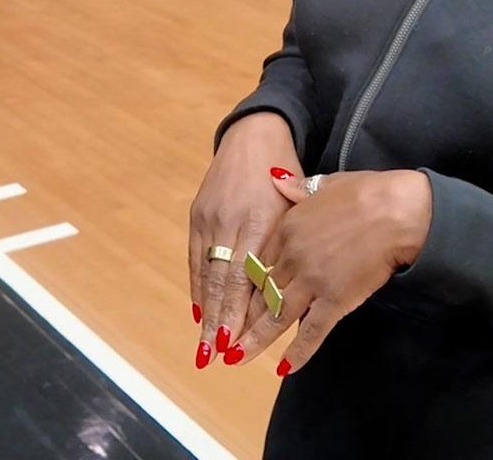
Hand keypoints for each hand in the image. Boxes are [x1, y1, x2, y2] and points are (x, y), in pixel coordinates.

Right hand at [187, 112, 300, 368]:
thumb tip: (296, 296)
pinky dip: (198, 286)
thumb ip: (292, 250)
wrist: (254, 135)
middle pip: (222, 281)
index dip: (240, 311)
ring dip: (206, 311)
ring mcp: (210, 218)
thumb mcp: (296, 208)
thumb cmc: (286, 176)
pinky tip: (200, 311)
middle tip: (215, 356)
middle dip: (218, 321)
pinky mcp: (198, 214)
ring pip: (206, 273)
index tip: (238, 342)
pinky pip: (196, 258)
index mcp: (260, 221)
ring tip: (205, 345)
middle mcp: (230, 222)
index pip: (247, 277)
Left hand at [231, 168, 432, 376]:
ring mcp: (311, 281)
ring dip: (255, 340)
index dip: (246, 285)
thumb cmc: (365, 192)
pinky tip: (283, 368)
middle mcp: (292, 258)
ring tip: (236, 357)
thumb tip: (275, 178)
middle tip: (223, 337)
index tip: (235, 300)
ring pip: (275, 316)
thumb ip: (294, 188)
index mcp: (285, 229)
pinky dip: (297, 352)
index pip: (258, 263)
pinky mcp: (335, 300)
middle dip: (241, 317)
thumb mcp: (322, 184)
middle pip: (261, 293)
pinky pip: (311, 332)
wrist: (395, 209)